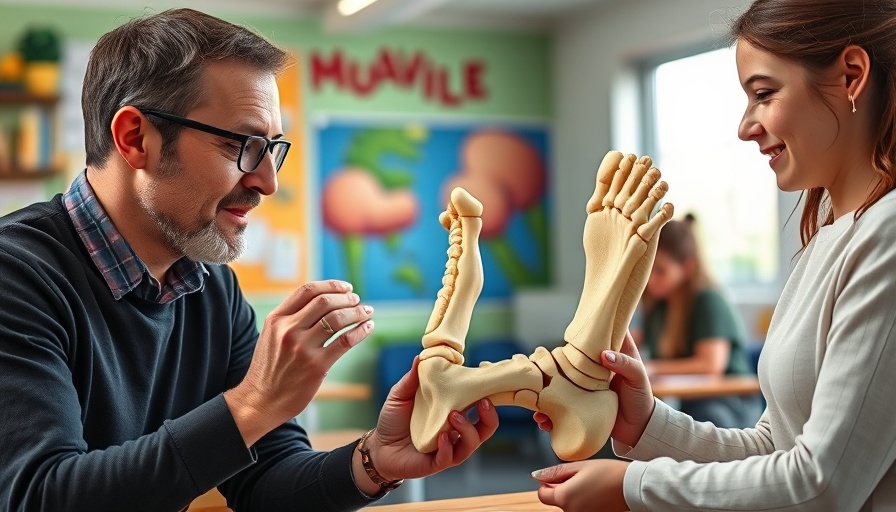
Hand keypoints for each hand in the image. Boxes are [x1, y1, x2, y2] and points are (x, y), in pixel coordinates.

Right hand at [224, 280, 374, 445]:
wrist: (260, 401)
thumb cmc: (269, 369)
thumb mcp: (271, 336)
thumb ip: (290, 318)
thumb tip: (322, 302)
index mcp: (276, 319)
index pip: (307, 290)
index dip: (331, 285)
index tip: (346, 288)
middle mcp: (288, 330)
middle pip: (325, 301)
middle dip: (347, 298)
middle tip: (357, 300)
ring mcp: (303, 348)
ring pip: (338, 318)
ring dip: (357, 312)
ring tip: (366, 312)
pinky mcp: (317, 366)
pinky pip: (345, 341)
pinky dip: (361, 331)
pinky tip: (368, 328)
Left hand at [364, 357, 498, 481]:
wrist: (378, 446)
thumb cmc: (393, 420)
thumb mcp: (400, 395)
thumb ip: (412, 379)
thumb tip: (420, 357)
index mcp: (452, 412)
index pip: (477, 406)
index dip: (487, 397)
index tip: (487, 383)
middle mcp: (455, 431)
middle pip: (484, 428)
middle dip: (489, 417)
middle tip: (482, 402)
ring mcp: (448, 448)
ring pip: (471, 443)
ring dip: (468, 430)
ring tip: (454, 416)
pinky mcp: (437, 462)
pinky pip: (449, 457)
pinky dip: (448, 447)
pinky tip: (442, 436)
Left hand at [532, 459, 629, 511]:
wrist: (631, 486)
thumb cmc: (607, 473)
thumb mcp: (579, 466)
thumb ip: (555, 472)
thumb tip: (537, 476)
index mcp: (564, 497)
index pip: (542, 495)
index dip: (547, 484)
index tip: (558, 477)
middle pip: (557, 501)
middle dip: (563, 489)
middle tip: (580, 477)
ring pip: (569, 506)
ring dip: (574, 496)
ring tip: (590, 485)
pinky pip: (581, 510)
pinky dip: (584, 503)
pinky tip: (596, 494)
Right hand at [533, 330, 654, 447]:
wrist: (639, 428)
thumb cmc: (641, 398)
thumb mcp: (638, 377)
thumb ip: (624, 364)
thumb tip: (603, 355)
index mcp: (609, 352)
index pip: (595, 334)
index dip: (584, 328)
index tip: (571, 329)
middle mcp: (592, 366)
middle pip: (569, 357)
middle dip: (552, 361)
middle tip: (539, 364)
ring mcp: (583, 384)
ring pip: (560, 381)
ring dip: (546, 388)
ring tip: (537, 395)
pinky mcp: (578, 403)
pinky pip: (561, 404)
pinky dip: (550, 412)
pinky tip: (544, 418)